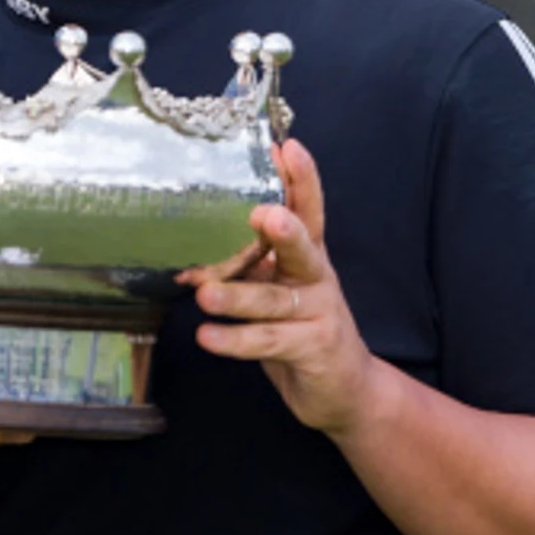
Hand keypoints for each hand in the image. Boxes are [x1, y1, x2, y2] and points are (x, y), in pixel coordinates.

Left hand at [188, 138, 387, 435]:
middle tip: (263, 214)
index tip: (287, 147)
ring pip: (274, 300)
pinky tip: (207, 337)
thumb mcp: (278, 285)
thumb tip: (188, 248)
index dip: (302, 180)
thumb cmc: (299, 324)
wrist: (346, 387)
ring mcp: (318, 314)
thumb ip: (246, 263)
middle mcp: (317, 278)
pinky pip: (269, 342)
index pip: (308, 210)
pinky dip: (236, 341)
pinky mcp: (312, 349)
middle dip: (285, 230)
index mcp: (308, 255)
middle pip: (303, 248)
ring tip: (204, 294)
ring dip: (238, 297)